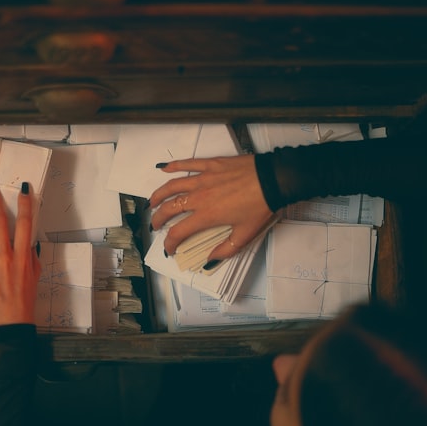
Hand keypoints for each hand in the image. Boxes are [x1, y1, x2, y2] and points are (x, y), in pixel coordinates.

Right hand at [149, 155, 273, 260]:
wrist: (274, 179)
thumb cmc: (261, 206)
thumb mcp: (245, 235)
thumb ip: (225, 250)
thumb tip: (210, 261)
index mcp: (207, 215)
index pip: (178, 232)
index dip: (170, 243)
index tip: (169, 248)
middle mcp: (200, 196)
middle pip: (169, 208)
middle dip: (158, 218)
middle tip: (155, 224)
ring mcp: (203, 178)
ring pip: (172, 185)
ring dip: (159, 194)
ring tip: (152, 201)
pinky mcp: (211, 165)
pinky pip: (187, 164)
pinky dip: (173, 166)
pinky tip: (165, 168)